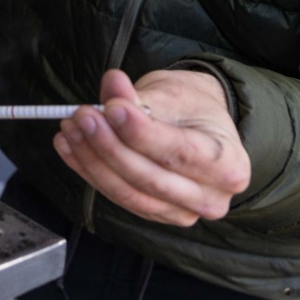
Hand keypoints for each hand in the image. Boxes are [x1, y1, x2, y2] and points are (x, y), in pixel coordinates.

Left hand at [54, 68, 250, 226]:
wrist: (198, 125)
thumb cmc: (191, 107)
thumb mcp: (171, 91)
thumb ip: (140, 95)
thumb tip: (112, 86)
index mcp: (228, 163)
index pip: (179, 152)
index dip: (140, 133)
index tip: (110, 108)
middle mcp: (211, 198)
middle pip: (150, 179)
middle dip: (108, 147)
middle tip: (81, 116)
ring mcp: (182, 212)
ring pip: (129, 194)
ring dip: (92, 160)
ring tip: (70, 128)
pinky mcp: (155, 214)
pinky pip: (117, 197)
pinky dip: (89, 171)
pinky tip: (70, 146)